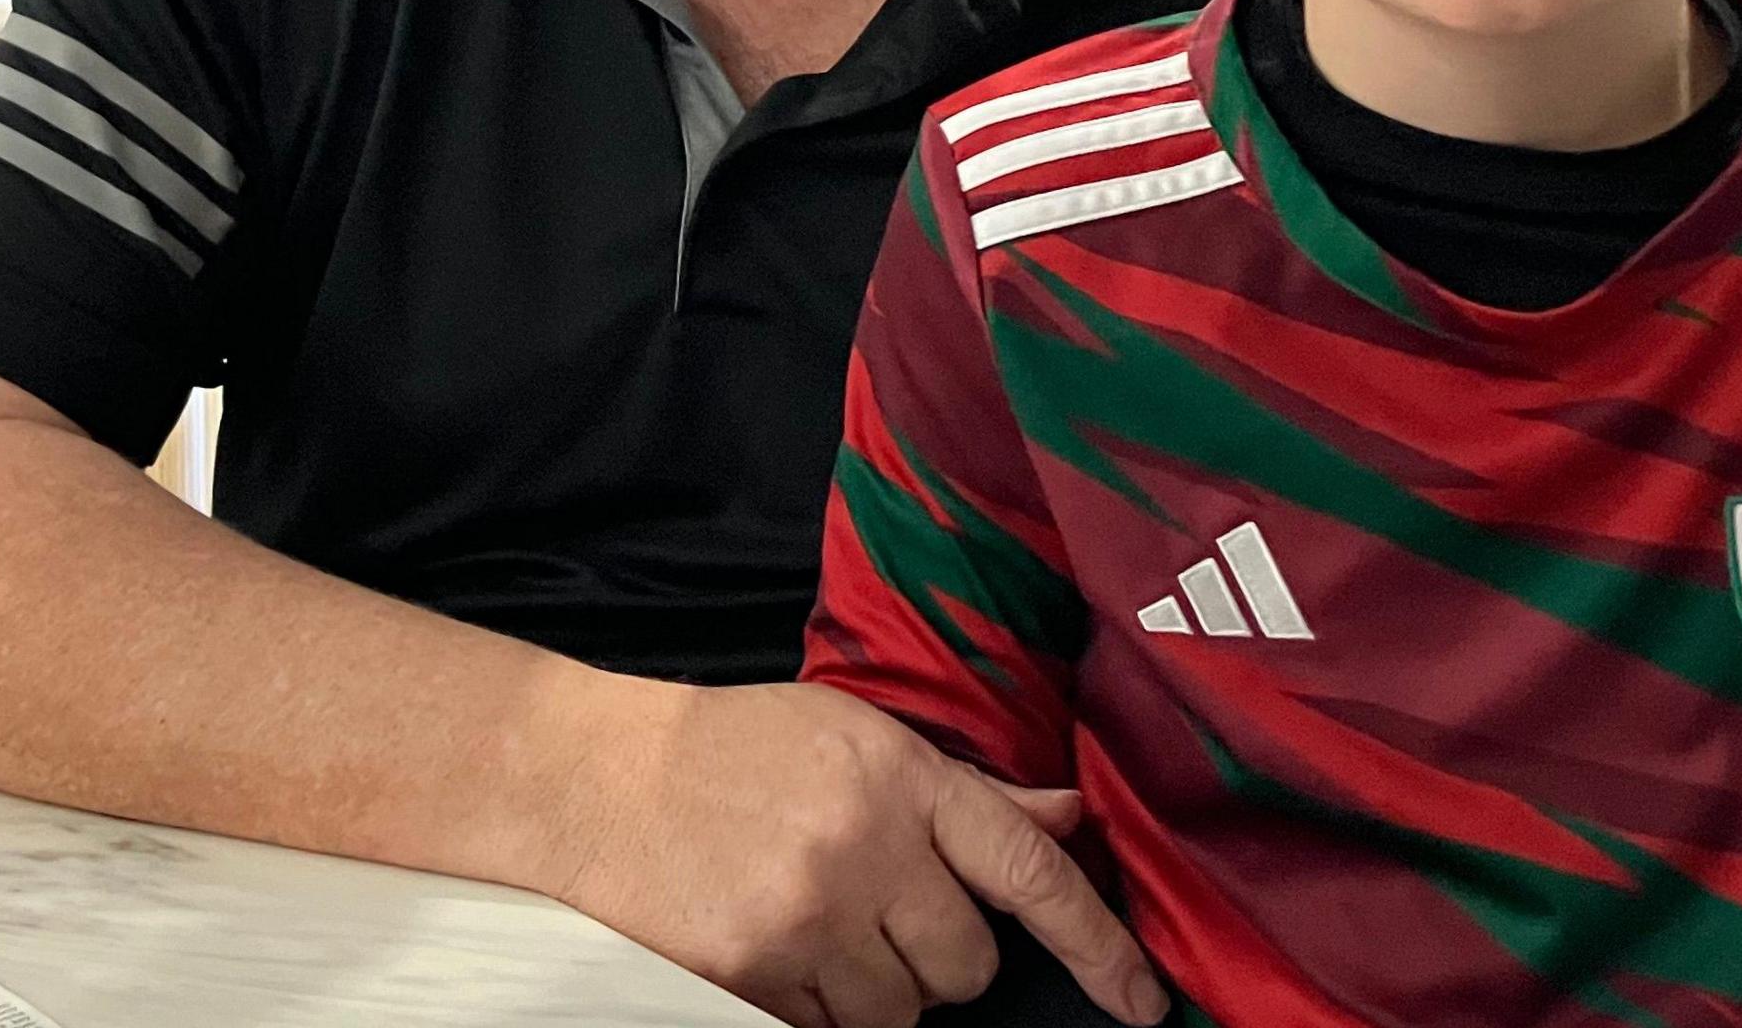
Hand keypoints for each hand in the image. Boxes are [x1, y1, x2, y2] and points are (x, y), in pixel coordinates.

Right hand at [544, 679, 1165, 1027]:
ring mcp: (809, 918)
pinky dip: (817, 1009)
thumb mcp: (859, 740)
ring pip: (900, 1015)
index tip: (1143, 1002)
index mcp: (903, 778)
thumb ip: (964, 793)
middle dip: (937, 960)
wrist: (598, 779)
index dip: (1098, 946)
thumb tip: (1068, 821)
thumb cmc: (737, 751)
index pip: (1029, 871)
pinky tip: (779, 951)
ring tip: (817, 927)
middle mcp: (866, 849)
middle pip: (966, 968)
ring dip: (875, 991)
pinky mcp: (754, 975)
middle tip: (878, 913)